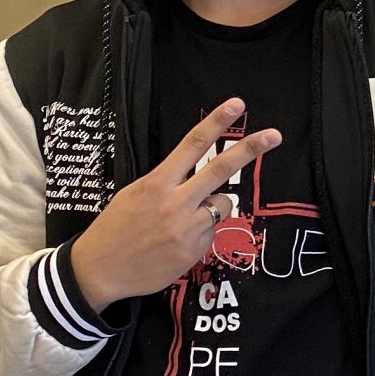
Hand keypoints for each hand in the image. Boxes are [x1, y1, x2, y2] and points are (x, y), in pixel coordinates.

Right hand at [68, 100, 281, 312]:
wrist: (99, 270)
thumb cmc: (115, 229)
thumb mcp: (135, 194)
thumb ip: (167, 184)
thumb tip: (197, 179)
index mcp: (157, 183)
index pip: (192, 145)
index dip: (216, 122)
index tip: (236, 105)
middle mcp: (175, 203)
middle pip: (221, 169)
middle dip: (250, 149)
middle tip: (274, 135)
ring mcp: (188, 229)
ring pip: (223, 204)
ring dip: (214, 205)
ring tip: (185, 219)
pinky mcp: (195, 251)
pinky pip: (212, 232)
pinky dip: (202, 234)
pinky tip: (177, 242)